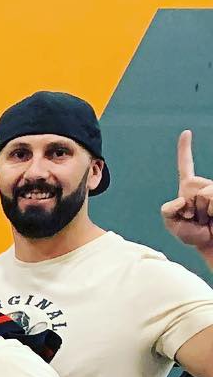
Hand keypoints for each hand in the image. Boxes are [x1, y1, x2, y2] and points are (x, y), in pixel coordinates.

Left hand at [160, 130, 212, 252]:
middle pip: (190, 191)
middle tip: (195, 219)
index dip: (185, 149)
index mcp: (189, 188)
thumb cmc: (193, 233)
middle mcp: (203, 185)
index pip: (185, 166)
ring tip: (205, 220)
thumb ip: (167, 210)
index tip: (186, 133)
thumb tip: (182, 198)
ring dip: (202, 213)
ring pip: (203, 196)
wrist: (211, 243)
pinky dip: (211, 212)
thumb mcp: (172, 223)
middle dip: (189, 209)